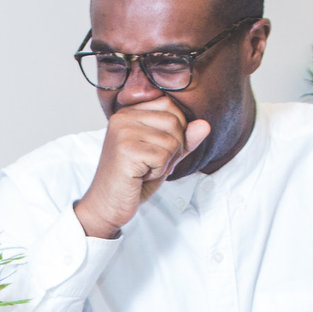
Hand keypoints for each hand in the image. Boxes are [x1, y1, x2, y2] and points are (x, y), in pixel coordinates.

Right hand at [72, 101, 209, 238]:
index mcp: (129, 112)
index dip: (175, 131)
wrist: (107, 205)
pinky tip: (140, 176)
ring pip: (172, 141)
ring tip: (144, 170)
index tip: (154, 149)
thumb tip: (205, 125)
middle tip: (150, 163)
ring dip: (165, 162)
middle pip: (174, 121)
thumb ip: (184, 139)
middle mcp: (123, 117)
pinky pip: (163, 156)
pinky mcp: (126, 149)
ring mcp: (123, 132)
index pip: (170, 106)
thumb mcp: (164, 155)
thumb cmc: (133, 180)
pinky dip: (158, 172)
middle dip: (173, 148)